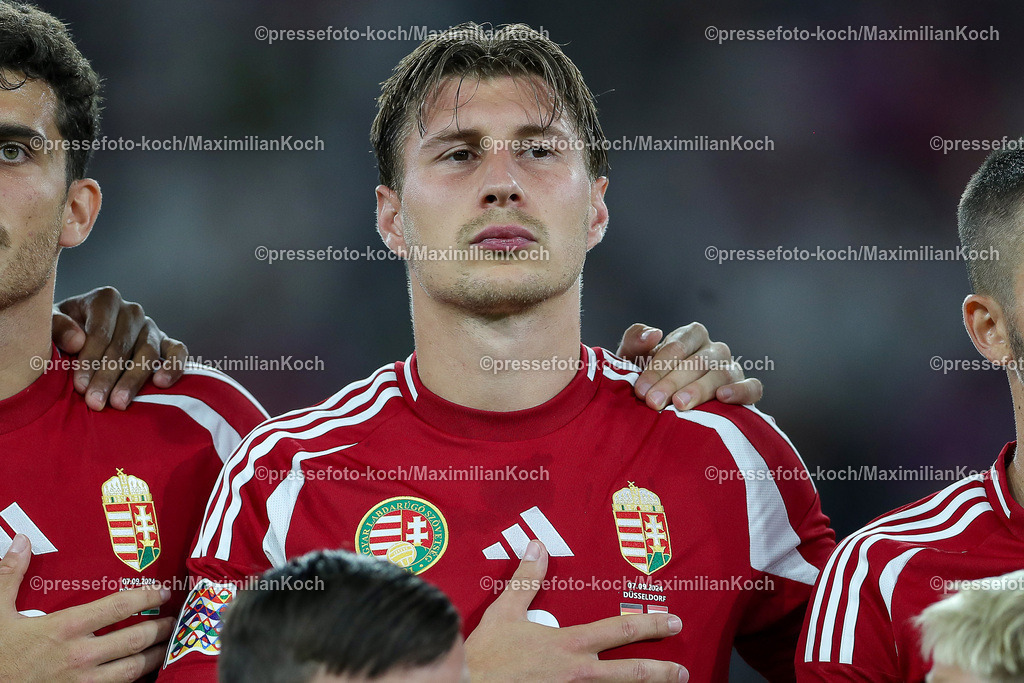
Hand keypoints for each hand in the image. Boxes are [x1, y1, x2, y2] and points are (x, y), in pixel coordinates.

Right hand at [0, 534, 172, 681]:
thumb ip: (11, 576)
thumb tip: (22, 542)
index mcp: (65, 627)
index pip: (119, 606)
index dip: (147, 596)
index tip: (162, 591)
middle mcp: (80, 655)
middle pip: (135, 639)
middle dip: (161, 628)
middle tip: (174, 619)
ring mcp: (82, 681)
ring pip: (133, 669)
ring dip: (156, 656)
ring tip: (169, 645)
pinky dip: (137, 680)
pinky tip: (146, 673)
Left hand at [52, 286, 188, 410]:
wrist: (78, 336)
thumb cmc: (62, 333)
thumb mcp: (48, 325)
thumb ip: (57, 327)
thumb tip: (77, 341)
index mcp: (105, 300)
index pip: (100, 332)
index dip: (90, 360)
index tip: (80, 386)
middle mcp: (132, 310)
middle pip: (123, 346)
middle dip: (108, 376)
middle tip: (96, 402)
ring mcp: (151, 326)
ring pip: (148, 352)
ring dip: (133, 380)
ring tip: (120, 403)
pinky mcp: (166, 342)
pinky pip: (178, 351)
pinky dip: (174, 366)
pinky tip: (162, 383)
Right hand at [467, 540, 687, 681]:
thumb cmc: (487, 655)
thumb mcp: (505, 611)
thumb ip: (527, 580)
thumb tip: (537, 547)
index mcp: (570, 644)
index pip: (620, 631)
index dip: (650, 625)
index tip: (671, 622)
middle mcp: (579, 673)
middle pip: (632, 673)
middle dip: (662, 671)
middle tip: (681, 671)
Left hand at [617, 323, 763, 410]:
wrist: (665, 404)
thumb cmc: (648, 379)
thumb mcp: (633, 359)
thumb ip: (636, 340)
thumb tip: (654, 333)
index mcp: (691, 336)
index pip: (677, 346)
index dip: (657, 367)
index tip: (641, 389)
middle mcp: (714, 349)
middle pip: (697, 361)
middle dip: (672, 382)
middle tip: (653, 402)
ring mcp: (732, 368)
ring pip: (722, 373)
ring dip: (700, 389)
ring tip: (680, 404)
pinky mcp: (746, 389)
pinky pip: (752, 387)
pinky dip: (740, 391)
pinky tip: (723, 398)